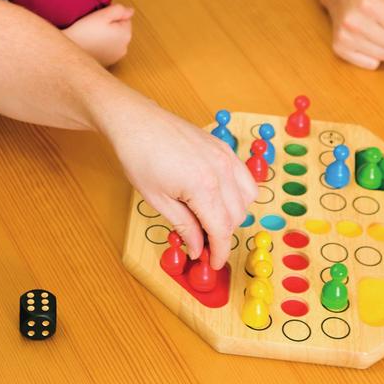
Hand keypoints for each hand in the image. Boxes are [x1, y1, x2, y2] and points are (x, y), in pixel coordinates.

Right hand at [62, 4, 133, 65]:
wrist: (69, 52)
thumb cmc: (84, 32)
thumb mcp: (102, 15)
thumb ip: (119, 10)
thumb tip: (130, 11)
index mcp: (126, 34)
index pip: (125, 19)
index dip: (111, 16)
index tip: (100, 19)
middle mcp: (124, 48)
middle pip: (120, 30)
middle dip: (111, 27)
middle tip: (94, 27)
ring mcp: (116, 58)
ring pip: (114, 40)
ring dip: (106, 37)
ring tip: (92, 36)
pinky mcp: (107, 63)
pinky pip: (107, 50)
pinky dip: (101, 47)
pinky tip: (91, 44)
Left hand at [102, 101, 257, 269]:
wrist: (136, 121)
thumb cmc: (139, 156)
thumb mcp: (158, 199)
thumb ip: (184, 226)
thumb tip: (198, 248)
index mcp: (204, 186)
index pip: (222, 230)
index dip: (220, 252)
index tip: (214, 263)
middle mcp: (221, 170)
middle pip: (237, 216)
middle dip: (223, 234)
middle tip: (204, 244)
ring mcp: (226, 156)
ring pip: (247, 198)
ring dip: (233, 214)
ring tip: (209, 220)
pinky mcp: (224, 147)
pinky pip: (244, 177)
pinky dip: (238, 193)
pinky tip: (218, 198)